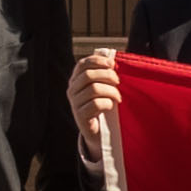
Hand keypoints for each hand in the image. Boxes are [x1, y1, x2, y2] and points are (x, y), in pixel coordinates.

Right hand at [75, 47, 121, 161]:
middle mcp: (72, 90)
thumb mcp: (102, 88)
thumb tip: (112, 59)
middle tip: (118, 82)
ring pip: (93, 89)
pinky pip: (96, 104)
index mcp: (76, 80)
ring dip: (111, 91)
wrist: (99, 132)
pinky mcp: (80, 116)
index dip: (98, 61)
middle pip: (88, 75)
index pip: (82, 64)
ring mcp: (74, 104)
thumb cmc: (103, 106)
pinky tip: (111, 106)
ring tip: (118, 97)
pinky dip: (108, 103)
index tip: (112, 64)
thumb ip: (104, 74)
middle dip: (107, 75)